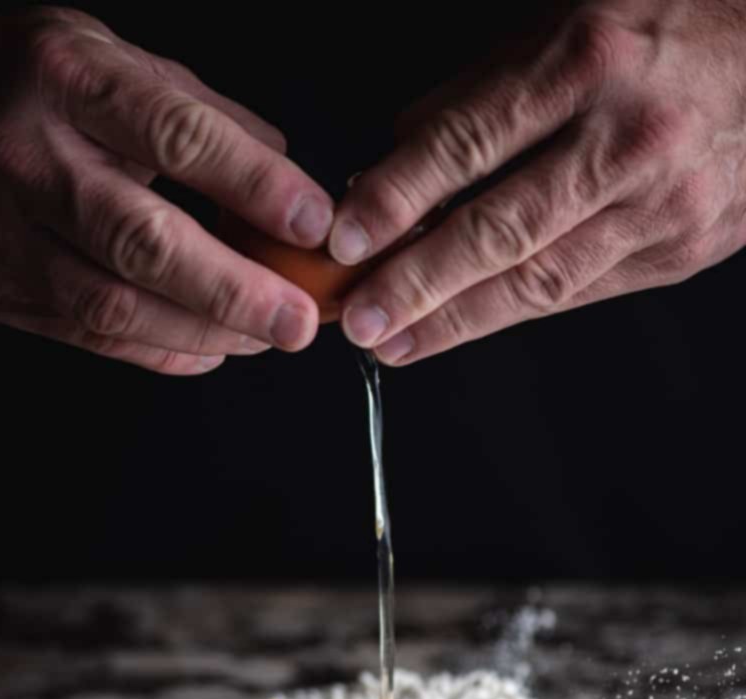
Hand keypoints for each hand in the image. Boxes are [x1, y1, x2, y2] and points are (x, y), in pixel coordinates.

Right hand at [0, 6, 333, 373]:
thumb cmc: (17, 78)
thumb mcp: (104, 57)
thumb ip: (194, 110)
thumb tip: (283, 169)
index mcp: (64, 81)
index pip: (176, 137)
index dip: (253, 187)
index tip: (315, 225)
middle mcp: (25, 158)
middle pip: (142, 241)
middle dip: (234, 291)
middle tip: (299, 322)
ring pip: (112, 305)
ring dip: (203, 331)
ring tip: (264, 337)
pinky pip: (87, 336)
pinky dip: (159, 350)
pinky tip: (208, 350)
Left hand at [330, 0, 745, 364]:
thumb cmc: (675, 30)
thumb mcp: (572, 23)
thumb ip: (482, 94)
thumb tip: (397, 156)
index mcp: (589, 61)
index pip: (468, 142)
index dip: (398, 198)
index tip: (346, 239)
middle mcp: (626, 137)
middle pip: (500, 229)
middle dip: (417, 282)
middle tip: (359, 319)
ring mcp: (660, 204)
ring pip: (539, 279)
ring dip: (455, 318)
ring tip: (394, 341)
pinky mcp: (678, 252)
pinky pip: (580, 291)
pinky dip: (512, 313)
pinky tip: (461, 326)